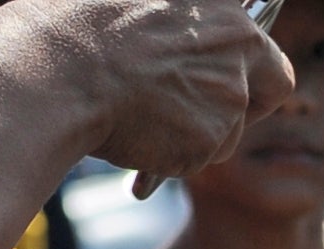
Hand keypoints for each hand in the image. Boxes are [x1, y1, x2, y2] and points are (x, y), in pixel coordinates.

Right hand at [35, 0, 298, 191]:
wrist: (54, 69)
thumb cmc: (75, 27)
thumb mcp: (135, 6)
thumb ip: (175, 21)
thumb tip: (177, 52)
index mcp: (222, 7)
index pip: (266, 46)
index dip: (251, 68)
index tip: (231, 78)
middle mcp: (238, 47)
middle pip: (270, 89)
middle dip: (244, 109)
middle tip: (205, 118)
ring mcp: (227, 95)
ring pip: (226, 132)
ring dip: (194, 135)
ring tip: (140, 118)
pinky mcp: (209, 140)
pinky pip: (196, 159)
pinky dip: (169, 157)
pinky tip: (133, 136)